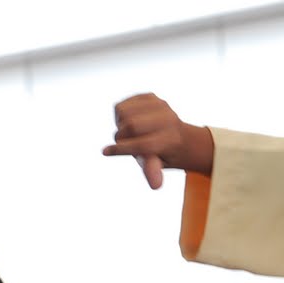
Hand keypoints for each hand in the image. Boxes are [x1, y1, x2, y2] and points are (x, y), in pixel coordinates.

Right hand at [101, 93, 216, 188]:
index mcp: (172, 139)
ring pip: (123, 112)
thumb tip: (156, 186)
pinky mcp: (152, 96)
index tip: (106, 152)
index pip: (143, 144)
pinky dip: (121, 115)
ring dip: (120, 124)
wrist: (178, 136)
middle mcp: (169, 119)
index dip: (121, 150)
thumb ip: (152, 170)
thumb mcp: (157, 164)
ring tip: (130, 132)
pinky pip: (123, 105)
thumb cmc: (162, 154)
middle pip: (131, 125)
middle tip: (125, 142)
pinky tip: (131, 120)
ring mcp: (161, 105)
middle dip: (122, 137)